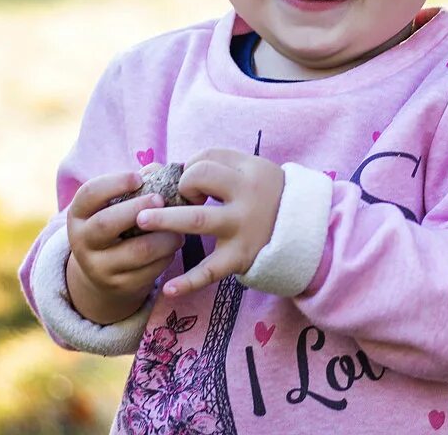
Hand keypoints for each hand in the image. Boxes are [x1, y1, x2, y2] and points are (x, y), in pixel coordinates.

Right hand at [66, 169, 184, 323]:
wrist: (102, 273)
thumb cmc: (117, 225)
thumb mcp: (115, 205)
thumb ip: (136, 185)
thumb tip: (159, 170)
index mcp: (79, 214)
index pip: (90, 193)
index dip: (114, 183)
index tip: (138, 178)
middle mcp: (82, 241)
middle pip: (107, 223)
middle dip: (138, 208)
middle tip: (161, 199)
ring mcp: (99, 267)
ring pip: (137, 251)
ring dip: (164, 237)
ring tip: (179, 228)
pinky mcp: (120, 286)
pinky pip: (150, 270)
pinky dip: (167, 256)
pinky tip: (173, 245)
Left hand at [134, 148, 283, 297]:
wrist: (305, 233)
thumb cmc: (267, 197)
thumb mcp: (252, 172)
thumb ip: (216, 166)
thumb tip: (162, 170)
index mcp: (250, 170)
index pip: (207, 158)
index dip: (191, 168)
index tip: (193, 182)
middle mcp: (247, 195)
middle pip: (201, 177)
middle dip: (182, 184)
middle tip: (177, 196)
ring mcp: (242, 227)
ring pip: (196, 219)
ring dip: (166, 219)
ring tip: (142, 221)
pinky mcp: (240, 257)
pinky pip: (210, 271)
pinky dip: (189, 281)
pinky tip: (168, 289)